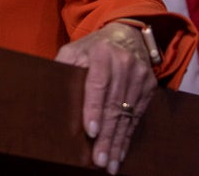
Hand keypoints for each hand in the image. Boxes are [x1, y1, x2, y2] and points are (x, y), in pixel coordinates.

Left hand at [55, 22, 156, 173]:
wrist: (127, 35)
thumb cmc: (93, 47)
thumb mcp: (74, 50)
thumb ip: (63, 68)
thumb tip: (49, 93)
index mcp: (102, 53)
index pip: (98, 84)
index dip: (93, 109)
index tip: (90, 131)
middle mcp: (125, 64)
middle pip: (114, 105)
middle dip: (106, 135)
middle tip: (98, 160)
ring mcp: (140, 76)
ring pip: (127, 115)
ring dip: (117, 142)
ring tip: (109, 164)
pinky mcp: (149, 87)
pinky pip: (137, 117)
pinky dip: (127, 137)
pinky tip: (120, 153)